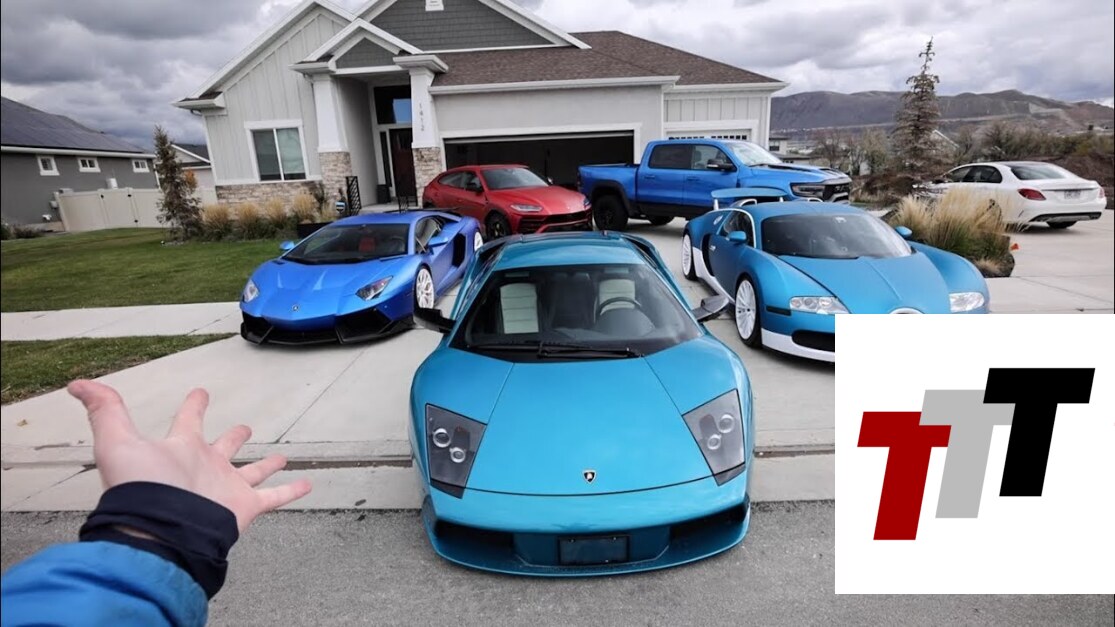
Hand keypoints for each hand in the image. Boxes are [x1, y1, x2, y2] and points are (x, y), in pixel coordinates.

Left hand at [68, 380, 311, 532]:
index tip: (201, 392)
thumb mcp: (117, 440)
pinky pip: (274, 498)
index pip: (189, 420)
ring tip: (282, 457)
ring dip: (267, 465)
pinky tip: (308, 483)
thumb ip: (104, 410)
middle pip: (224, 448)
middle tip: (244, 427)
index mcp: (182, 449)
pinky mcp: (245, 506)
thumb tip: (77, 384)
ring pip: (252, 471)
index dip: (195, 404)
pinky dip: (292, 491)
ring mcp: (227, 487)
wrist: (161, 527)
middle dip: (234, 437)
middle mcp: (205, 467)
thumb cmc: (140, 486)